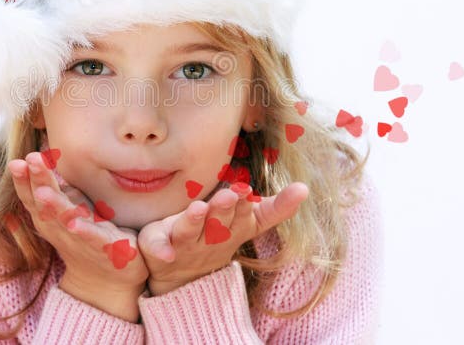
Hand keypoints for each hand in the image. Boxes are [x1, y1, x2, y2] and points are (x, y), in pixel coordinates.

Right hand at [8, 152, 148, 297]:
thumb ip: (54, 188)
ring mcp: (82, 240)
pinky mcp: (107, 249)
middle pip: (46, 204)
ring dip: (55, 207)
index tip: (17, 161)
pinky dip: (85, 232)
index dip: (24, 180)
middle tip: (30, 160)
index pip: (33, 197)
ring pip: (66, 221)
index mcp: (52, 218)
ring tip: (44, 192)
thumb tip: (37, 159)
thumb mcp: (67, 208)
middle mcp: (61, 229)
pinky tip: (77, 224)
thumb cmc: (86, 235)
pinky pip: (95, 239)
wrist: (108, 278)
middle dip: (38, 181)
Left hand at [137, 181, 308, 295]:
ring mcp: (186, 246)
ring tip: (199, 209)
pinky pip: (157, 247)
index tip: (251, 193)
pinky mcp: (159, 249)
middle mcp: (212, 239)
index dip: (247, 208)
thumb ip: (275, 207)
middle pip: (220, 224)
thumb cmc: (216, 236)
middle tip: (231, 193)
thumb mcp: (247, 223)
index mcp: (234, 230)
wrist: (182, 277)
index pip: (248, 220)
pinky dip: (160, 249)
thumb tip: (306, 187)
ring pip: (190, 233)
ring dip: (195, 222)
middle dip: (225, 209)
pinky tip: (163, 250)